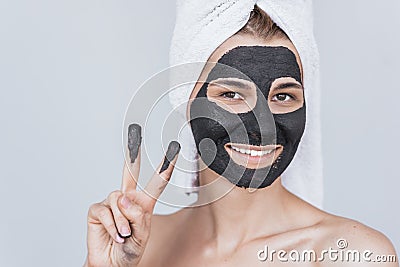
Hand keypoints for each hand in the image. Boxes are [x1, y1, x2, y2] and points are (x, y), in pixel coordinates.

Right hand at [85, 124, 179, 266]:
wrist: (111, 264)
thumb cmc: (129, 250)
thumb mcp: (142, 235)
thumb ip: (138, 215)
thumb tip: (124, 197)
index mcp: (143, 204)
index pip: (156, 182)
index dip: (165, 166)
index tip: (174, 150)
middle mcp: (127, 199)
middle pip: (131, 172)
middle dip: (133, 152)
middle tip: (136, 130)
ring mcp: (111, 202)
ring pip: (119, 200)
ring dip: (123, 221)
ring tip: (124, 234)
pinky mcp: (97, 209)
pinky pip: (106, 210)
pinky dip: (112, 225)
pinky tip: (115, 234)